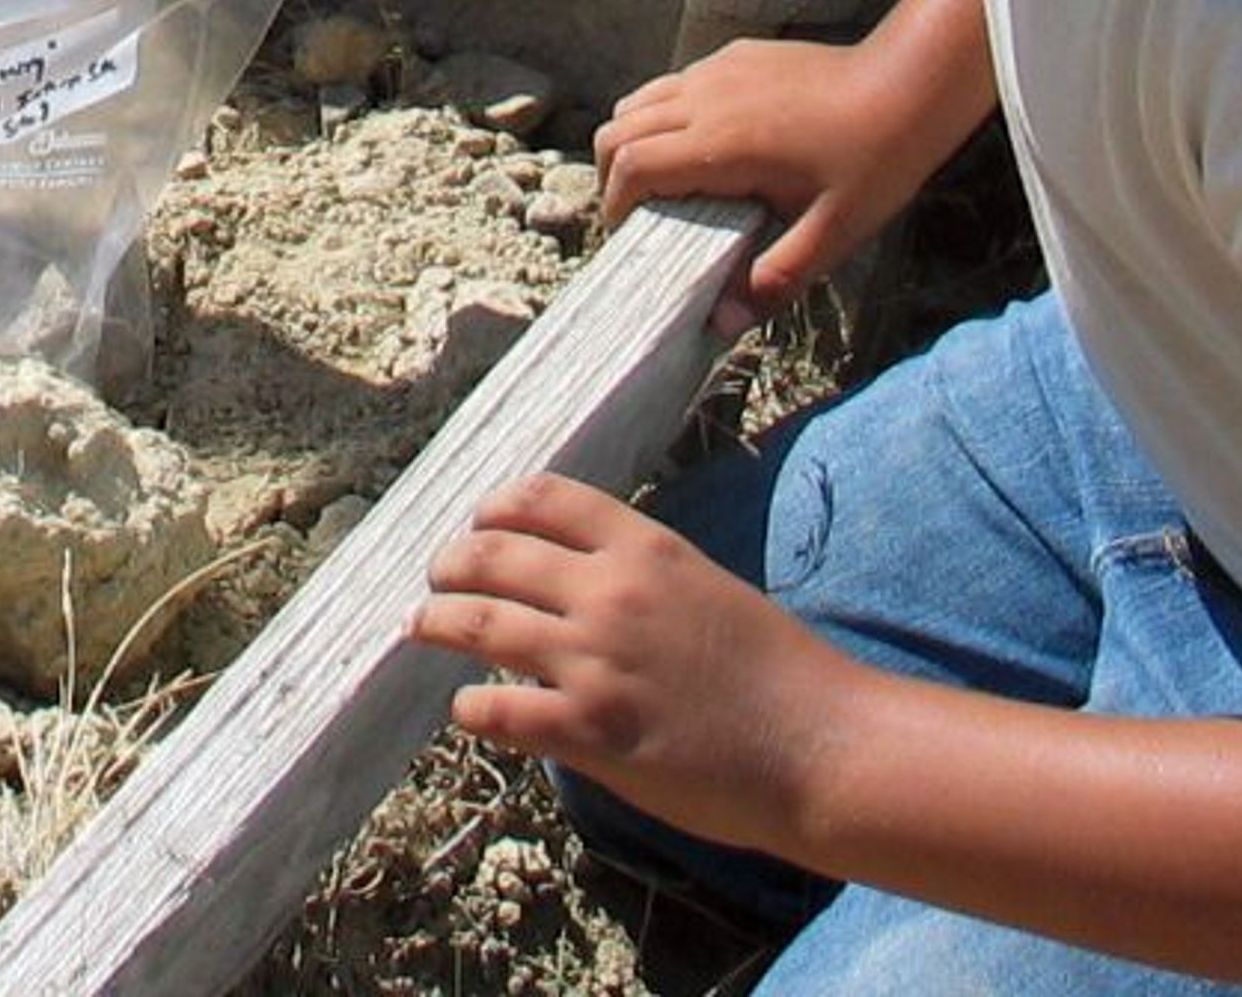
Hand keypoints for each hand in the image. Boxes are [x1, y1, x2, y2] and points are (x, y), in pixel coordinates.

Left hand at [416, 475, 844, 864]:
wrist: (820, 744)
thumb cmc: (778, 671)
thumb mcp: (705, 586)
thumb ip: (640, 577)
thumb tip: (581, 581)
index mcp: (644, 546)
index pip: (543, 497)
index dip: (495, 506)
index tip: (476, 520)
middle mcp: (610, 592)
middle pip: (495, 554)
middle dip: (452, 563)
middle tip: (436, 578)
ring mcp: (595, 662)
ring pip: (481, 624)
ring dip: (440, 623)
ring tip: (421, 627)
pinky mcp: (591, 733)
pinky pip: (500, 712)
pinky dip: (471, 710)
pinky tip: (466, 712)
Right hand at [598, 36, 938, 324]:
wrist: (910, 84)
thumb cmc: (875, 160)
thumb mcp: (833, 234)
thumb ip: (775, 278)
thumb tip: (722, 323)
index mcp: (721, 143)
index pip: (631, 166)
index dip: (615, 204)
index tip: (631, 235)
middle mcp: (707, 97)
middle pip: (618, 128)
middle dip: (612, 174)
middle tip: (638, 214)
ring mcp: (720, 69)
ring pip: (642, 98)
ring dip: (636, 139)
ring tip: (665, 180)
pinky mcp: (738, 55)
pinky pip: (679, 82)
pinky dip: (668, 113)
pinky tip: (710, 143)